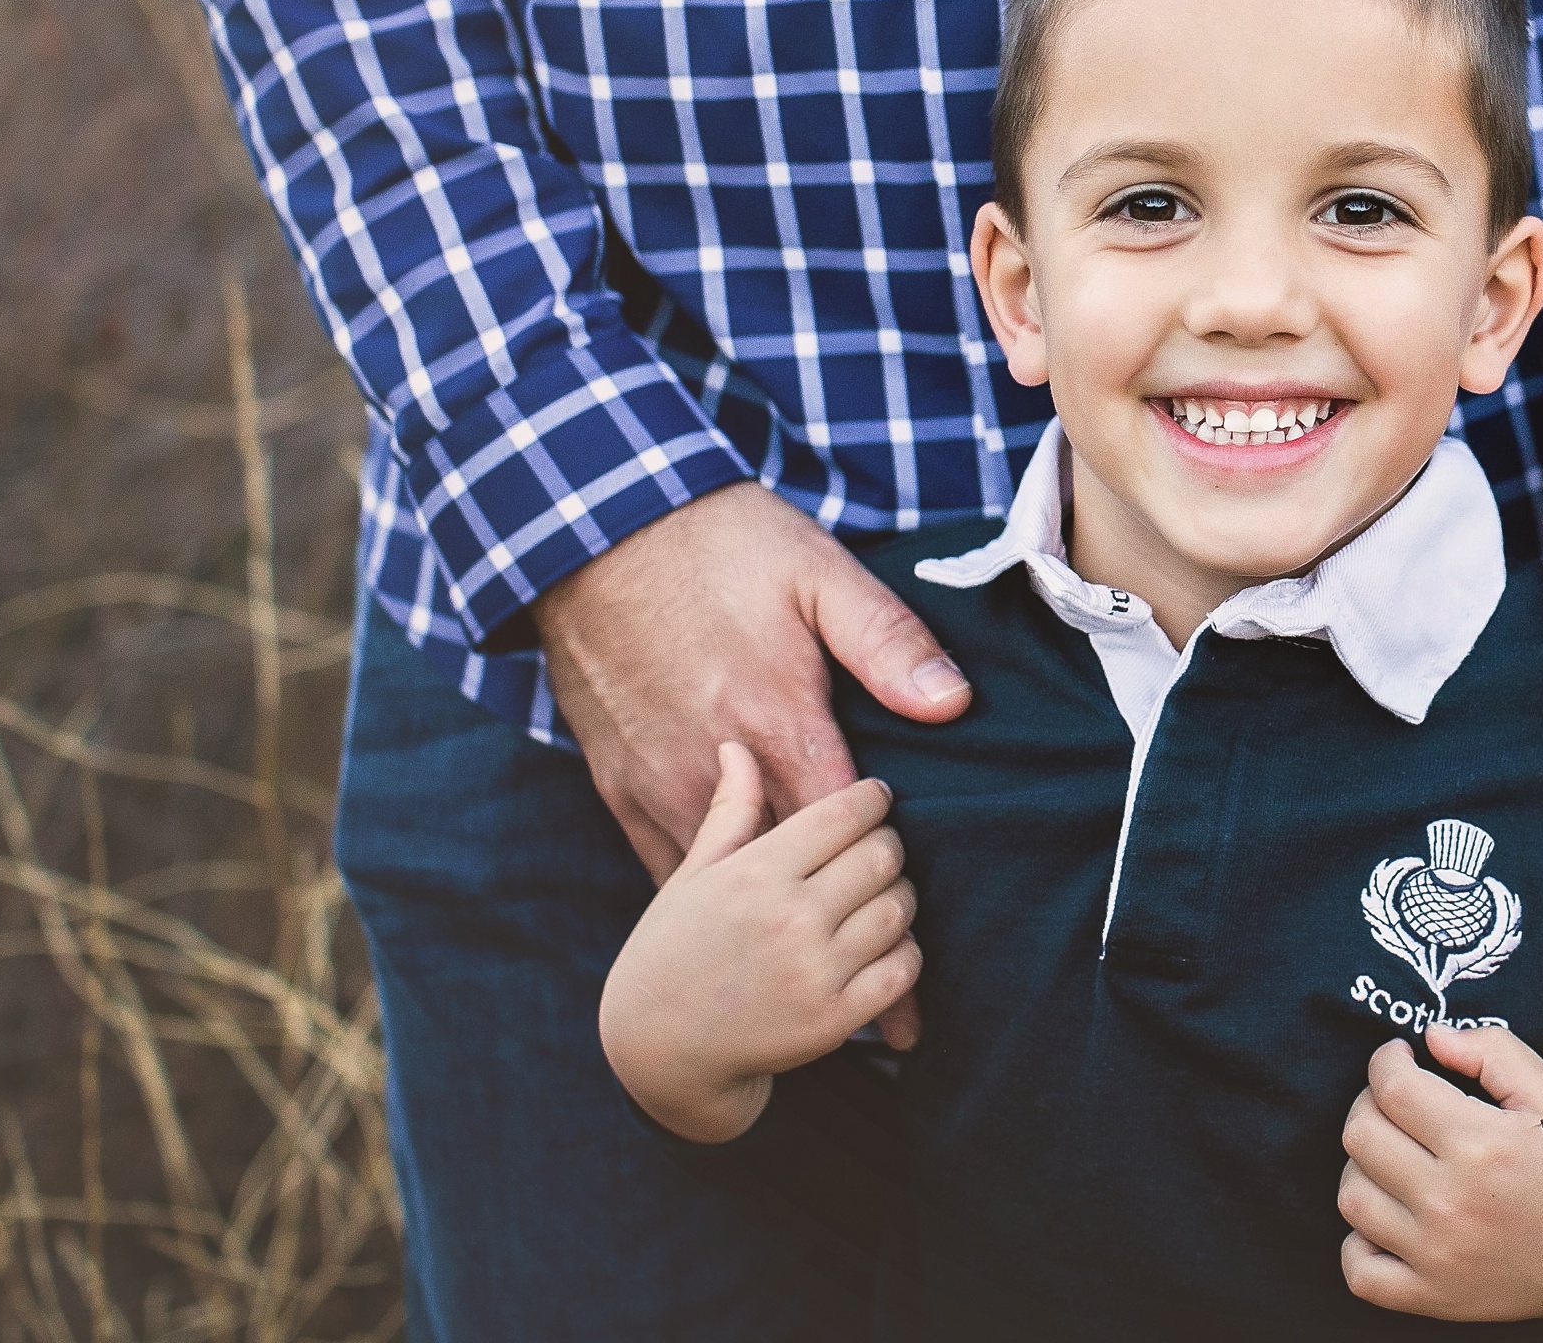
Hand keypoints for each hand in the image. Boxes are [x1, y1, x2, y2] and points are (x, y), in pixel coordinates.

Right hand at [537, 481, 966, 1046]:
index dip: (883, 925)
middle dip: (842, 942)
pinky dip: (702, 913)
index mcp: (776, 723)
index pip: (847, 841)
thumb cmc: (719, 547)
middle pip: (794, 882)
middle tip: (896, 1008)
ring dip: (772, 943)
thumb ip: (887, 642)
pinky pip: (664, 870)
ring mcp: (659, 783)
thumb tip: (951, 704)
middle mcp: (716, 772)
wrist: (591, 532)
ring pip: (725, 889)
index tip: (912, 1008)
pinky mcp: (618, 782)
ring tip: (820, 1009)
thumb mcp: (818, 575)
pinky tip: (732, 950)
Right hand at [600, 743, 923, 1142]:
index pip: (844, 813)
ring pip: (899, 909)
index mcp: (754, 874)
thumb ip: (729, 811)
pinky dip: (904, 951)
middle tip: (878, 845)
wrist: (658, 1047)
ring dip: (900, 894)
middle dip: (887, 843)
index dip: (871, 798)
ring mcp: (814, 972)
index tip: (873, 799)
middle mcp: (788, 919)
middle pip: (882, 855)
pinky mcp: (833, 1019)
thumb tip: (736, 747)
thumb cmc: (672, 948)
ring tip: (880, 891)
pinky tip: (882, 942)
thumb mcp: (692, 876)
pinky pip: (902, 969)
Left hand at [1336, 1025, 1542, 1332]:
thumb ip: (1490, 1050)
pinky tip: (1391, 1215)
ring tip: (1397, 1155)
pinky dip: (1360, 1241)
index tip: (1399, 1057)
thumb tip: (1429, 1039)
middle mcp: (1452, 1203)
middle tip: (1399, 1100)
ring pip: (1351, 1197)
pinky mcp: (1435, 1297)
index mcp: (1482, 1144)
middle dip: (1371, 1102)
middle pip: (1360, 1136)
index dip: (1386, 1060)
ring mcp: (1438, 1257)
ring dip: (1364, 1165)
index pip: (1392, 1088)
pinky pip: (1359, 1270)